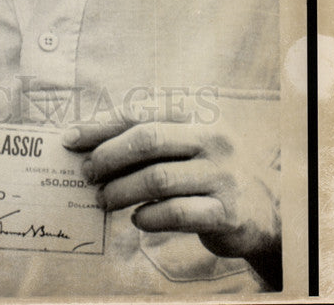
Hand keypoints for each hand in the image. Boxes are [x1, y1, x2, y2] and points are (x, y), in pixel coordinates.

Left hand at [62, 107, 279, 269]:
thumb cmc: (205, 170)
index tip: (70, 138)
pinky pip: (177, 213)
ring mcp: (222, 175)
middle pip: (148, 140)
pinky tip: (136, 220)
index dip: (101, 125)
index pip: (140, 113)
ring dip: (122, 191)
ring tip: (103, 200)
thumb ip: (144, 137)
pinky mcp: (228, 212)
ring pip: (158, 179)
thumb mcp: (183, 143)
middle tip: (87, 173)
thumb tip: (86, 142)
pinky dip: (149, 217)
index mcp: (197, 113)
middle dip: (109, 157)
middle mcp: (212, 138)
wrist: (262, 209)